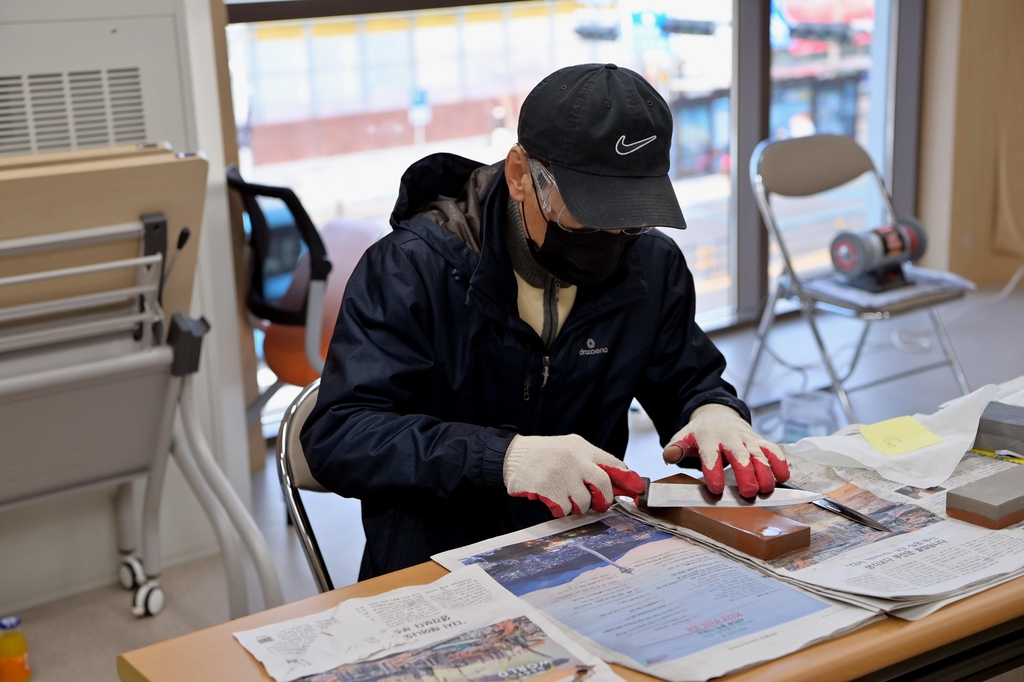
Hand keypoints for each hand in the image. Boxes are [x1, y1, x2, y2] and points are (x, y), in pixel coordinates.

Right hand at [503, 434, 646, 516]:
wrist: (511, 456)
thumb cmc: (544, 455)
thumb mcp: (570, 449)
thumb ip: (591, 463)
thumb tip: (618, 484)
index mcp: (583, 448)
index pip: (614, 464)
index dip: (627, 480)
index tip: (635, 490)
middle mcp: (575, 459)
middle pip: (603, 486)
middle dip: (604, 500)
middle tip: (599, 505)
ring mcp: (562, 474)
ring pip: (584, 501)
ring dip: (577, 505)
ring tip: (565, 496)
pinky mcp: (549, 489)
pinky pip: (565, 509)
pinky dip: (561, 508)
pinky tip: (551, 499)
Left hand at [662, 404, 788, 496]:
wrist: (717, 415)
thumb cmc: (700, 434)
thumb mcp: (683, 438)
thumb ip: (675, 449)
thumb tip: (669, 456)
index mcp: (707, 437)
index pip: (710, 454)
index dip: (713, 470)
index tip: (716, 489)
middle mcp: (730, 437)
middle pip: (739, 454)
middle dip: (745, 473)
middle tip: (748, 492)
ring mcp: (747, 438)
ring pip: (759, 453)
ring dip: (765, 471)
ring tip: (766, 489)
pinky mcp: (760, 441)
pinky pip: (773, 450)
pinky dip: (780, 462)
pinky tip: (783, 478)